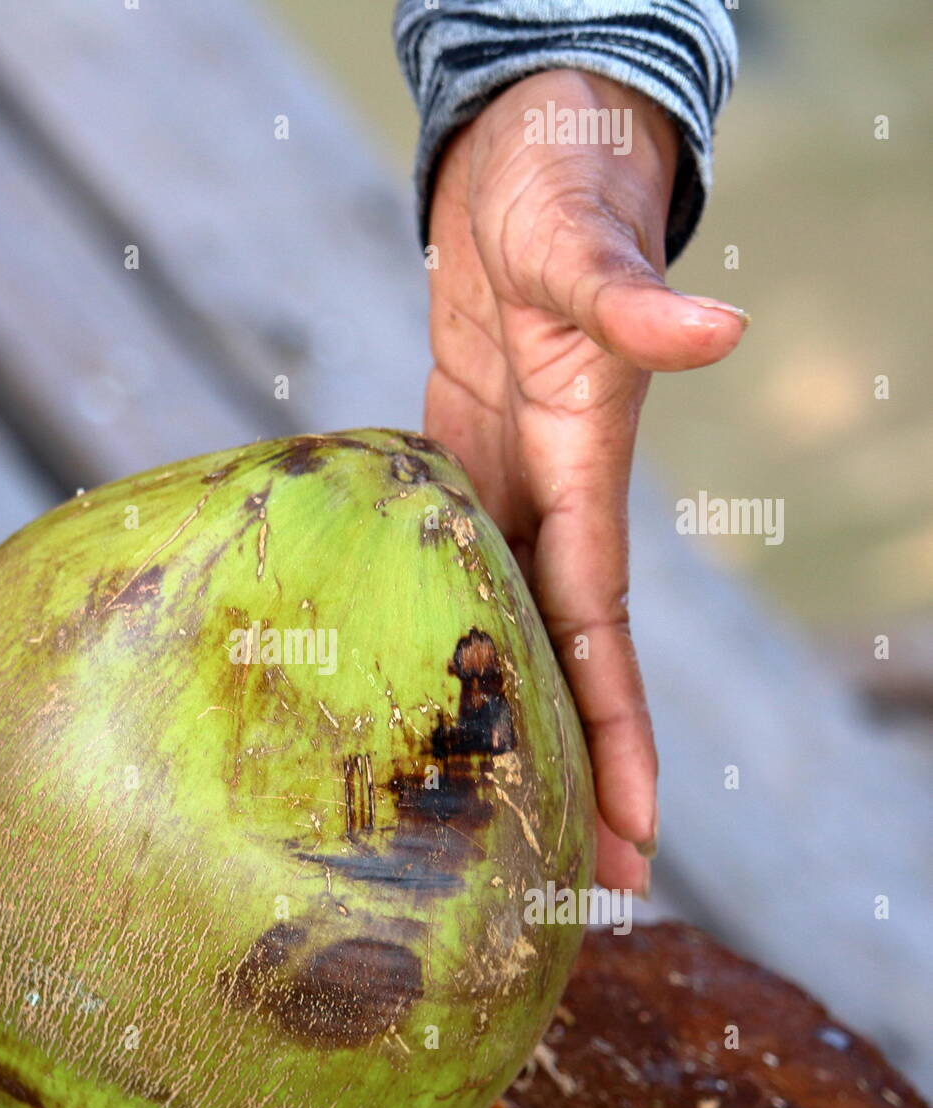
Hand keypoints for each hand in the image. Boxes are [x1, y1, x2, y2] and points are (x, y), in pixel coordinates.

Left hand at [424, 68, 746, 892]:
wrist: (520, 188)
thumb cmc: (558, 213)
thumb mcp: (585, 260)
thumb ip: (637, 306)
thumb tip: (723, 326)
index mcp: (584, 490)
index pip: (608, 643)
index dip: (622, 741)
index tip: (638, 836)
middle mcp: (549, 518)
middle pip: (564, 674)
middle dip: (575, 777)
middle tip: (574, 889)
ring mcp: (500, 507)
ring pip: (507, 644)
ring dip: (506, 731)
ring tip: (491, 829)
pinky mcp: (454, 488)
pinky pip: (450, 587)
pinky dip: (441, 652)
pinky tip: (413, 705)